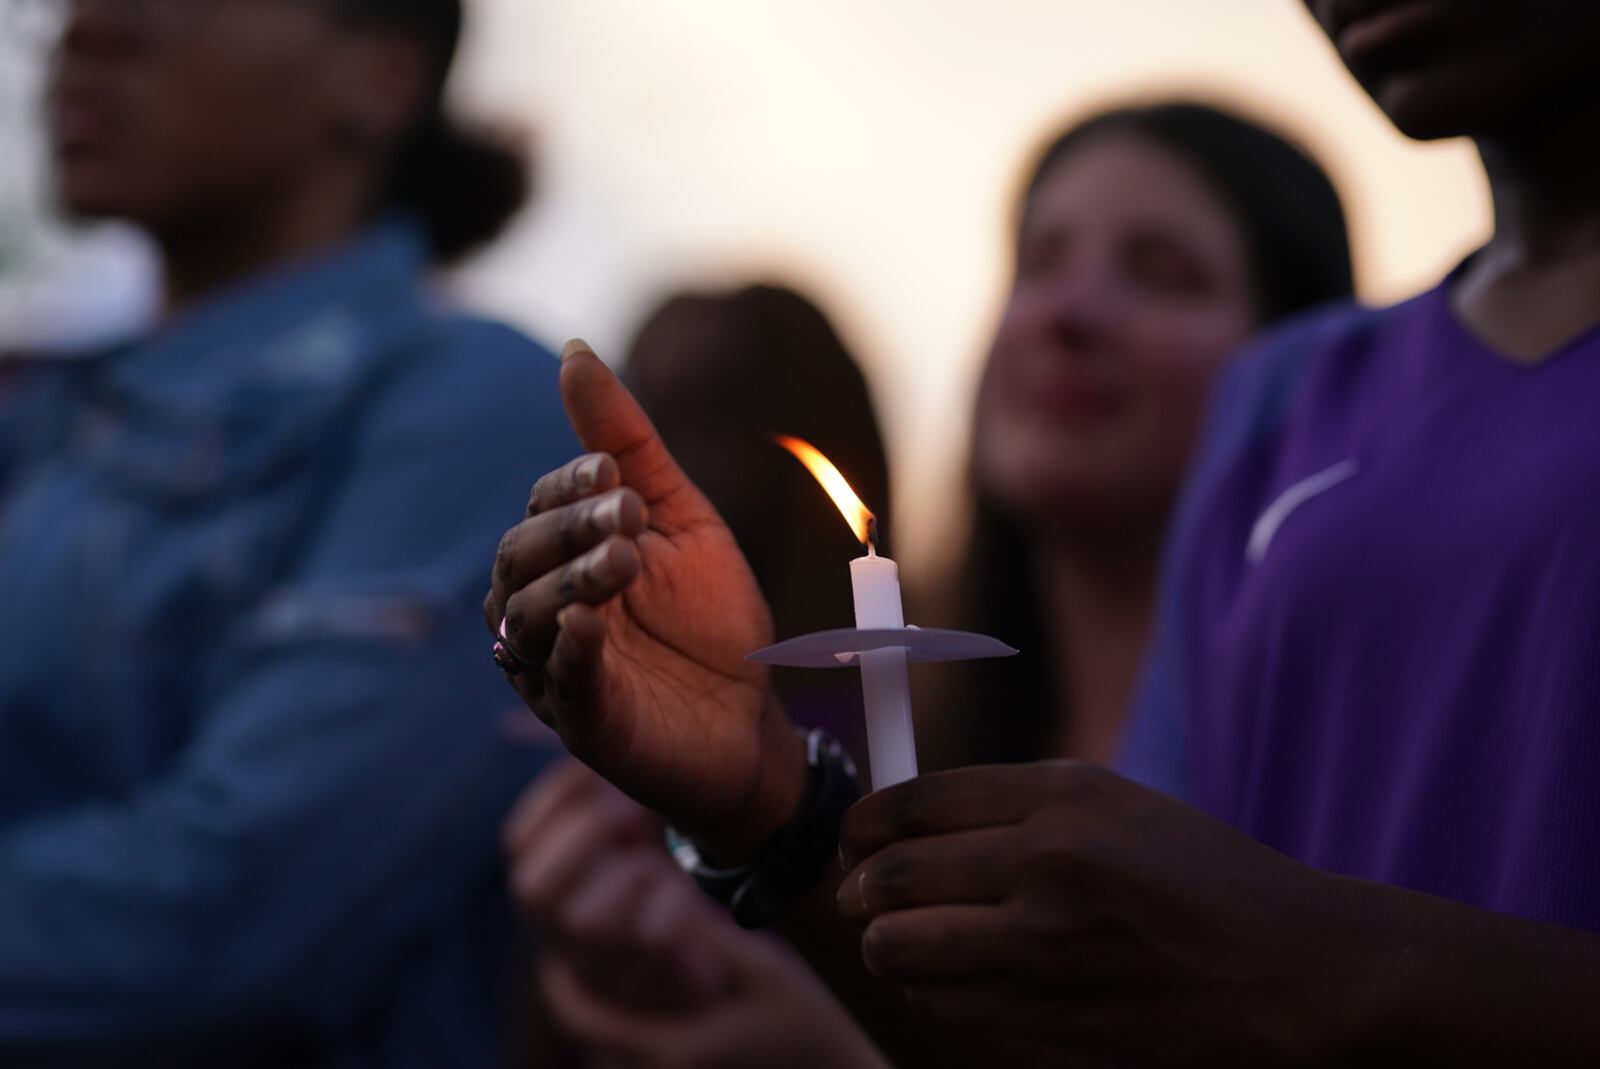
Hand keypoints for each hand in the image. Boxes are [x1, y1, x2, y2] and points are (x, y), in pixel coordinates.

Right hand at [485, 341, 805, 855]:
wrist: (756, 716)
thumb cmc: (711, 618)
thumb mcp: (681, 519)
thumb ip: (629, 443)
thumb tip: (574, 350)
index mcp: (564, 560)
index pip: (541, 509)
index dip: (571, 485)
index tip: (615, 468)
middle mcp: (545, 612)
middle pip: (520, 561)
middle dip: (571, 529)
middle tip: (629, 512)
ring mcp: (556, 672)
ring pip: (528, 621)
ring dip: (571, 582)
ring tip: (624, 560)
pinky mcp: (586, 724)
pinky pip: (560, 686)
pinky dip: (567, 654)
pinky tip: (587, 625)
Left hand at [535, 843, 891, 1068]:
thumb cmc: (806, 1023)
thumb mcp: (761, 969)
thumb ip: (707, 938)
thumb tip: (661, 902)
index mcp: (673, 1047)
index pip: (585, 1021)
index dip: (560, 987)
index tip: (553, 955)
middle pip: (592, 1047)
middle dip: (577, 1007)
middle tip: (569, 964)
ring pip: (611, 1064)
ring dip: (602, 1028)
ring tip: (602, 984)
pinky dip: (625, 1047)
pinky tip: (639, 1014)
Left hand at [836, 761, 1352, 1063]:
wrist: (1293, 973)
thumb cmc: (1204, 881)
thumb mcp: (1115, 807)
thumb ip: (1014, 808)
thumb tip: (904, 827)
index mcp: (1063, 792)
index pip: (912, 802)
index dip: (863, 824)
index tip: (855, 838)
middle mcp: (1046, 859)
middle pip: (888, 875)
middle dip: (858, 890)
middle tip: (860, 896)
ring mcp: (1046, 944)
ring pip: (899, 948)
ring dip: (886, 946)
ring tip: (902, 940)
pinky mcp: (1050, 1017)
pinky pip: (942, 1003)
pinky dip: (929, 991)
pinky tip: (953, 978)